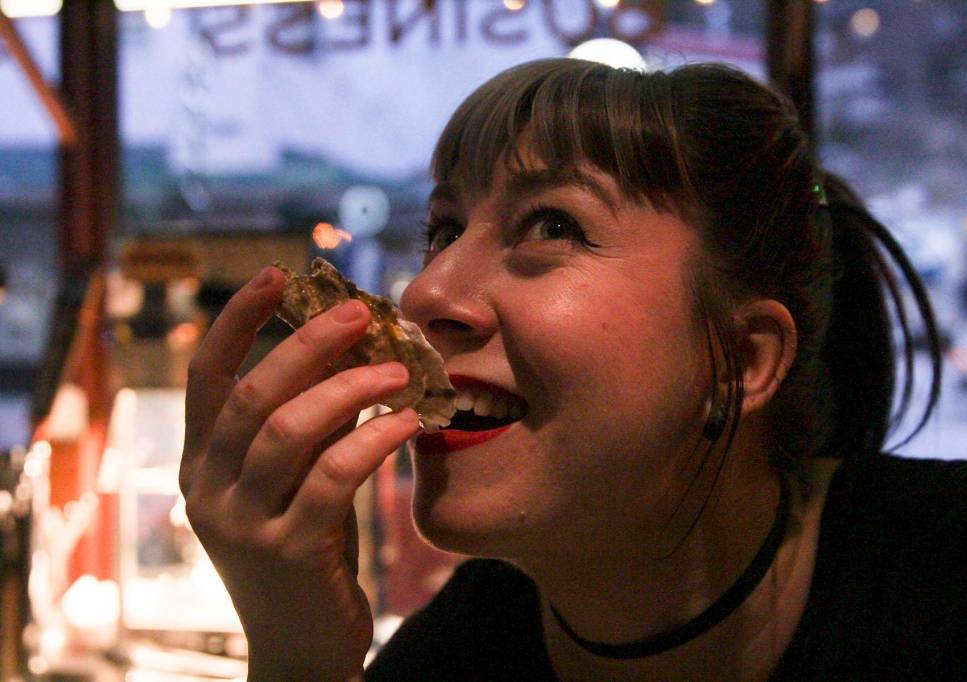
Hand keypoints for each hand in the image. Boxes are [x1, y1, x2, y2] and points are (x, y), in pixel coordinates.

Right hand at [179, 267, 420, 679]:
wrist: (303, 646)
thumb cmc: (307, 550)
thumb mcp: (295, 479)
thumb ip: (306, 424)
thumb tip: (347, 348)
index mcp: (202, 464)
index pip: (205, 377)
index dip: (236, 321)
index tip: (278, 275)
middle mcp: (208, 489)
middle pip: (252, 395)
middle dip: (307, 343)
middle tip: (360, 311)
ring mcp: (242, 524)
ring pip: (288, 431)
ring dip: (349, 388)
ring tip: (399, 369)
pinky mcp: (287, 552)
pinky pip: (332, 477)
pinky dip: (373, 440)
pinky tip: (409, 422)